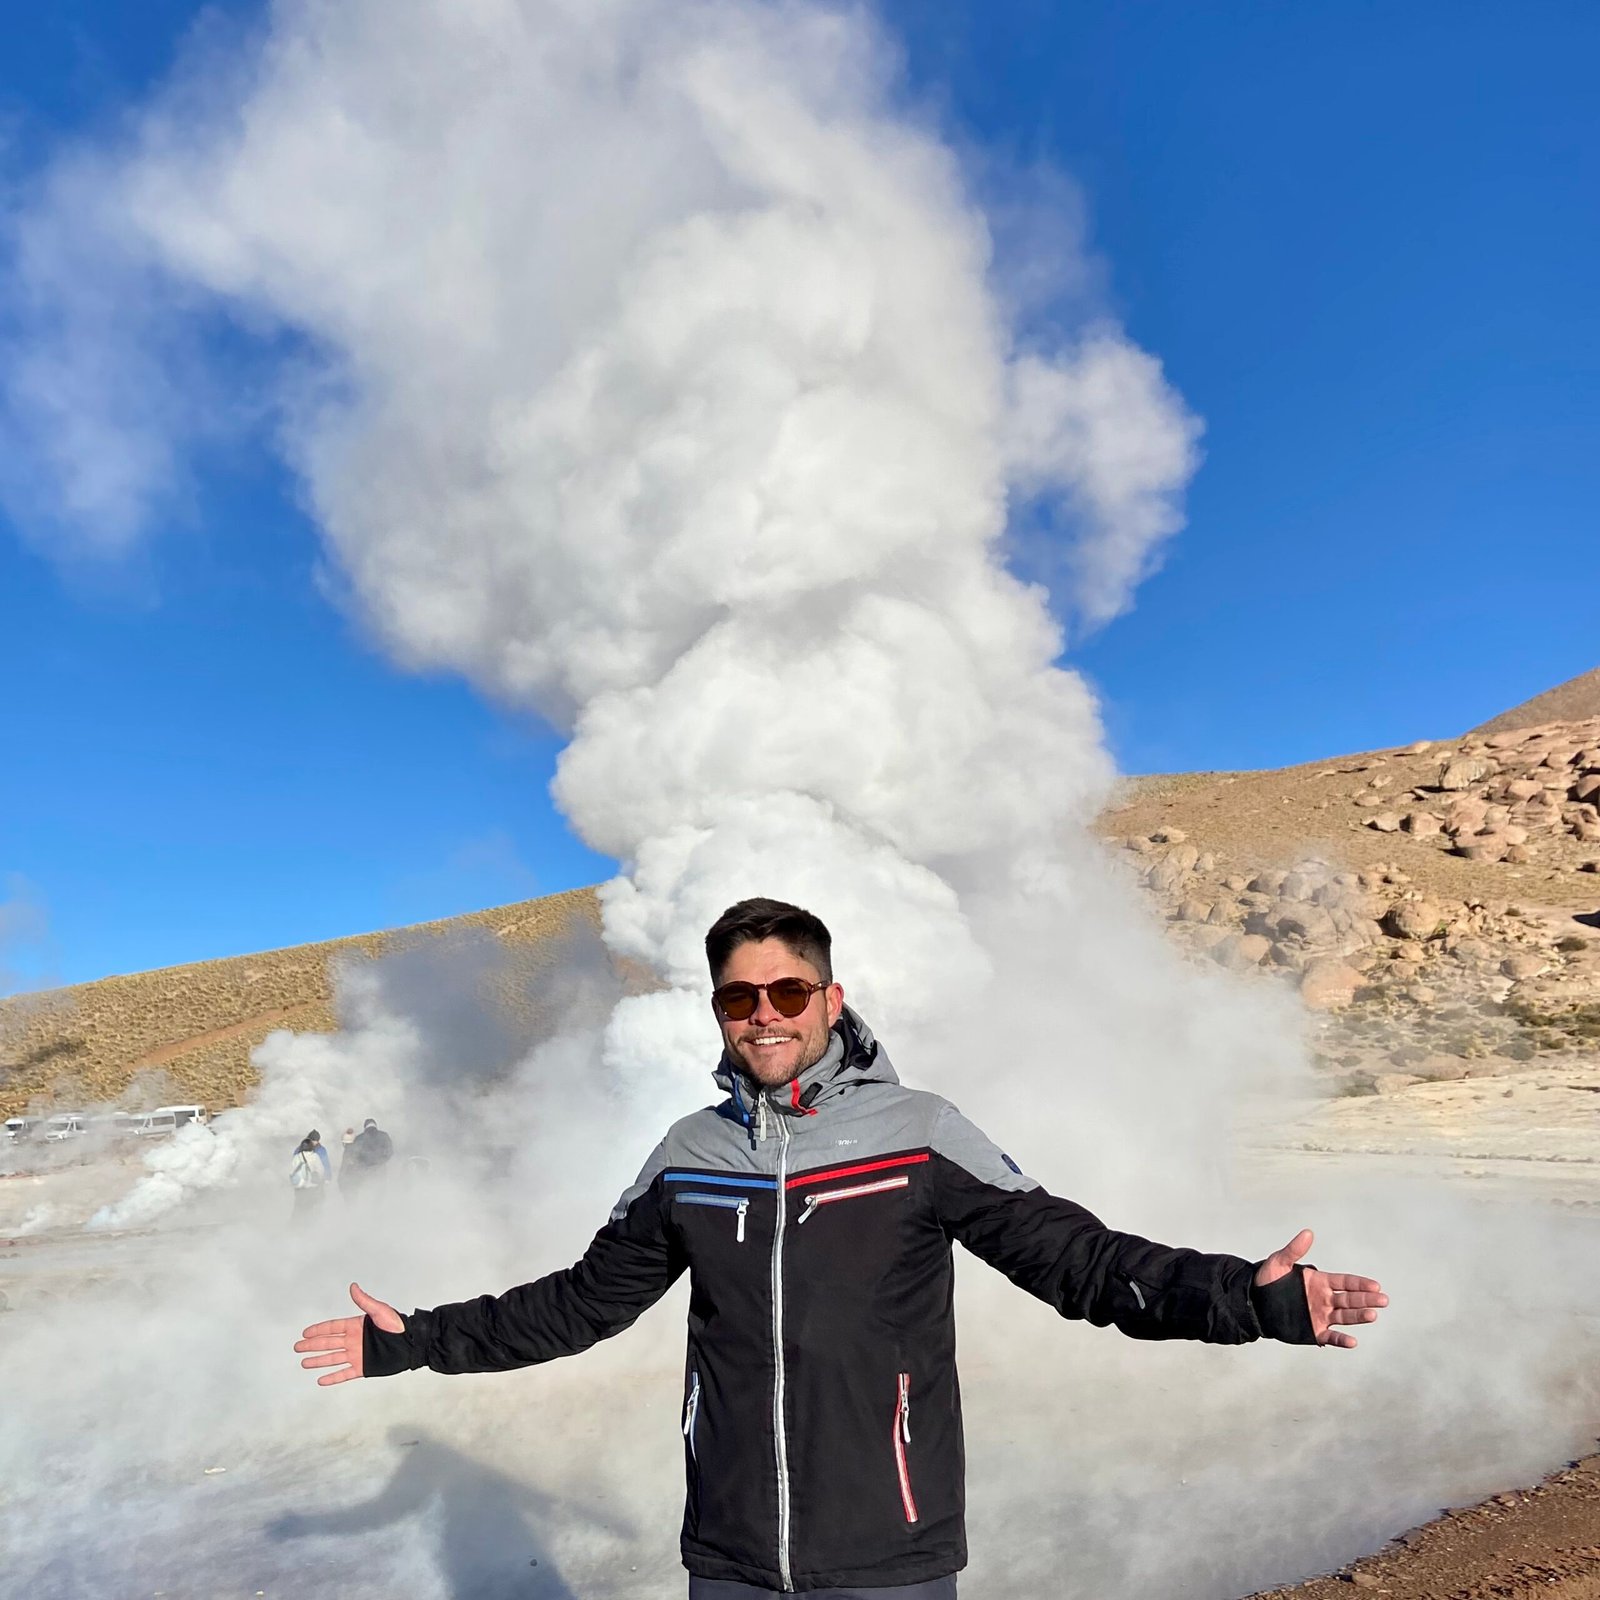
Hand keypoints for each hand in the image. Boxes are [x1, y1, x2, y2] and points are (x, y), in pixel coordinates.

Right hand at [294, 1282, 403, 1384]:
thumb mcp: (380, 1311)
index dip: (318, 1330)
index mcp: (356, 1326)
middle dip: (312, 1345)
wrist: (410, 1343)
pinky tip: (321, 1380)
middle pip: (328, 1343)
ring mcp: (357, 1355)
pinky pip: (344, 1374)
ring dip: (318, 1361)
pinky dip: (332, 1377)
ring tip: (304, 1363)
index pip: (332, 1328)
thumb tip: (353, 1286)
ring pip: (333, 1359)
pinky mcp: (363, 1367)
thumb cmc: (398, 1325)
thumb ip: (364, 1301)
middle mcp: (354, 1341)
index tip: (305, 1332)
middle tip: (297, 1347)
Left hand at [1255, 1228, 1387, 1348]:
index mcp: (1320, 1282)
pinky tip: (1353, 1341)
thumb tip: (1308, 1233)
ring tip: (1373, 1315)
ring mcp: (1321, 1316)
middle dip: (1367, 1299)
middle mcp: (1325, 1299)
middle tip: (1383, 1300)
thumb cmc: (1267, 1280)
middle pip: (1350, 1299)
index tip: (1376, 1286)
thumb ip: (1294, 1250)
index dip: (1360, 1284)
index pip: (1345, 1282)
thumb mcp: (1279, 1262)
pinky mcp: (1314, 1332)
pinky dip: (1342, 1340)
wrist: (1255, 1304)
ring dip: (1359, 1316)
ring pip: (1345, 1317)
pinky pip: (1331, 1337)